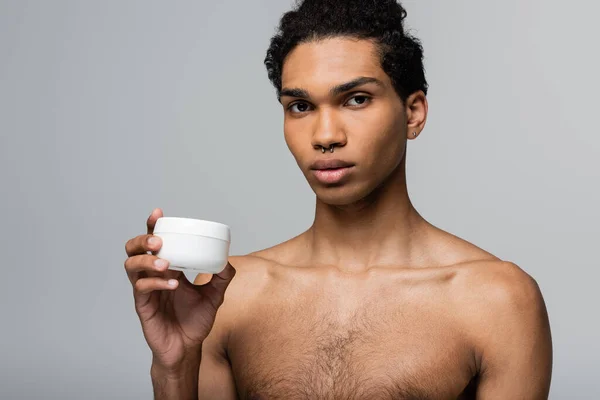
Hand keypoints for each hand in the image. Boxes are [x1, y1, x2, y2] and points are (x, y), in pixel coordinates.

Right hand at [124, 208, 235, 370]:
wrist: (187, 348)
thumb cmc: (195, 321)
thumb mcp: (214, 296)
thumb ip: (222, 278)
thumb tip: (227, 261)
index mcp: (167, 268)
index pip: (155, 242)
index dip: (153, 226)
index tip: (158, 213)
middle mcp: (152, 275)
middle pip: (134, 249)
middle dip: (143, 240)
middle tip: (158, 241)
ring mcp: (146, 290)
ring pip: (131, 266)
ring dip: (146, 260)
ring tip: (165, 262)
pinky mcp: (143, 306)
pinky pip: (142, 289)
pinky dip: (156, 283)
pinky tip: (172, 284)